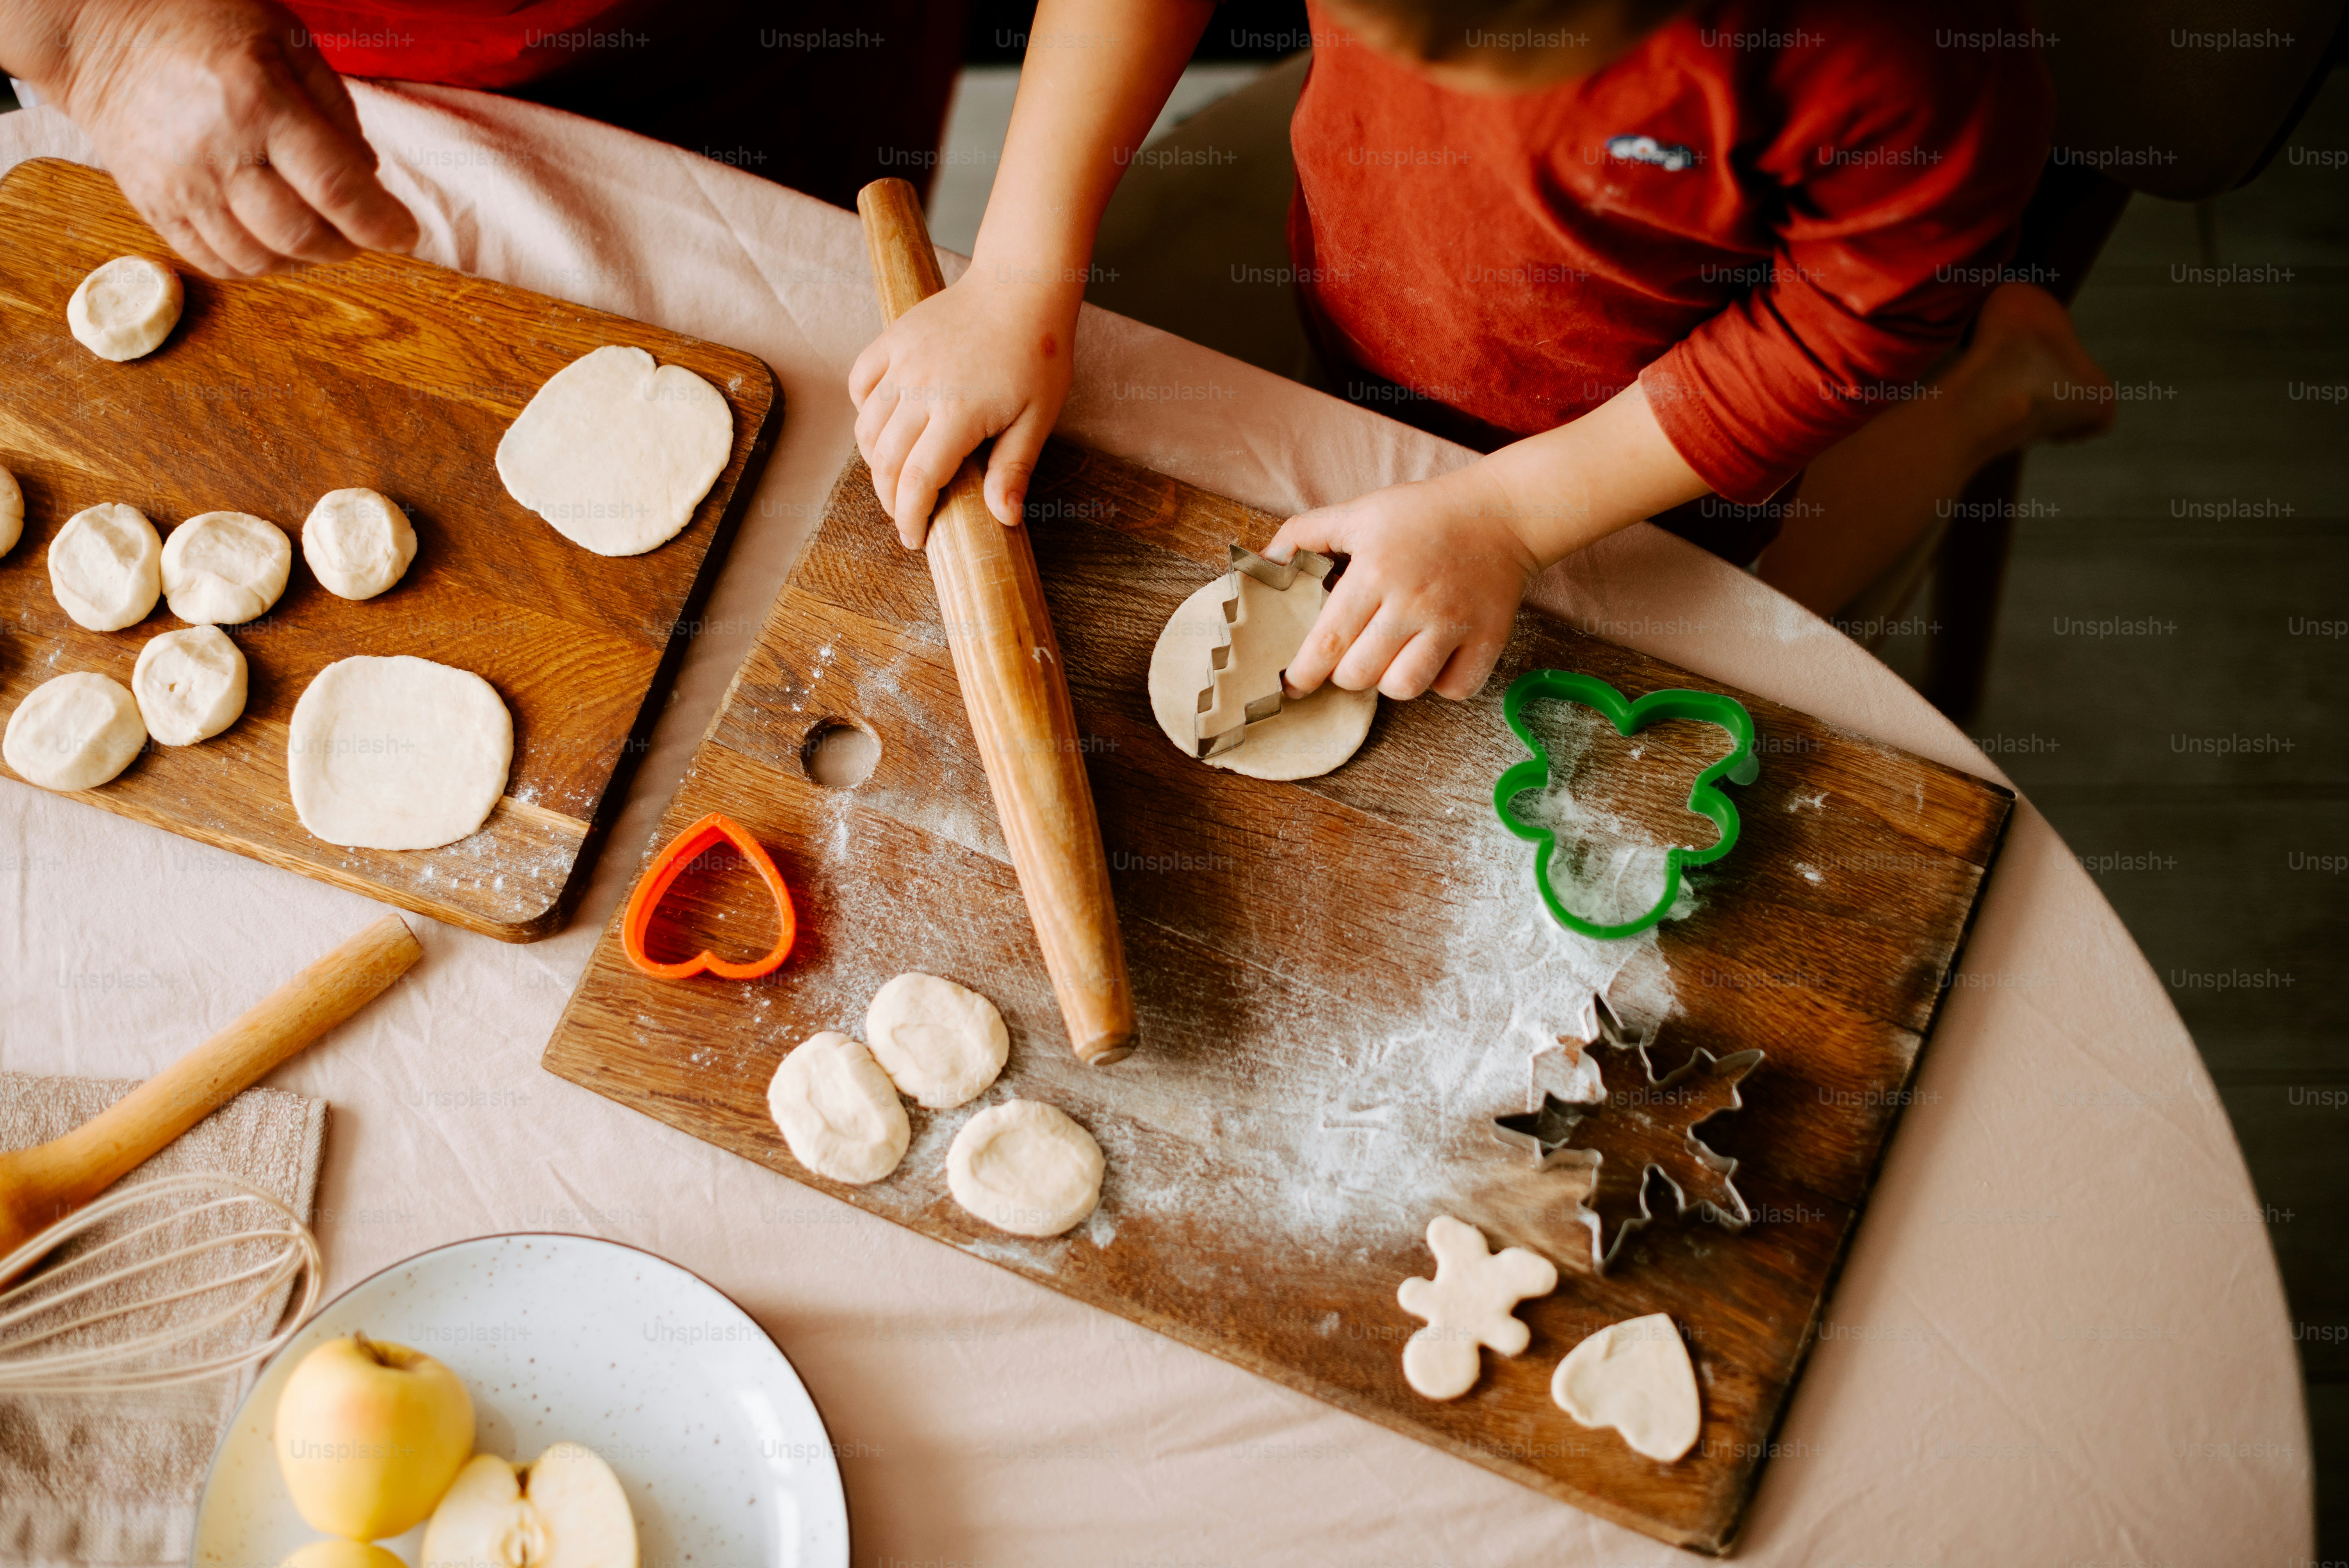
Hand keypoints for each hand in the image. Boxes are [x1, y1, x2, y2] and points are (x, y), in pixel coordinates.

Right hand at [30, 0, 417, 275]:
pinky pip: (217, 263)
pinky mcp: (155, 206)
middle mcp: (217, 152)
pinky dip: (259, 265)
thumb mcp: (287, 41)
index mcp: (258, 102)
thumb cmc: (205, 27)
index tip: (404, 234)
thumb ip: (336, 110)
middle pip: (300, 235)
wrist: (103, 34)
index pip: (334, 187)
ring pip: (260, 260)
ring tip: (319, 233)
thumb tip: (369, 178)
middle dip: (347, 245)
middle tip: (360, 229)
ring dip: (304, 260)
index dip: (380, 223)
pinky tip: (275, 241)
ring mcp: (180, 185)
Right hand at [849, 266, 1073, 544]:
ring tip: (896, 478)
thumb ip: (1014, 468)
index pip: (917, 480)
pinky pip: (860, 382)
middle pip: (885, 460)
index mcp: (957, 412)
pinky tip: (883, 427)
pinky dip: (863, 411)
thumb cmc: (1038, 353)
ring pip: (866, 426)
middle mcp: (920, 388)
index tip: (914, 538)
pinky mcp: (892, 339)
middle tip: (906, 515)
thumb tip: (1004, 518)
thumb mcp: (1037, 417)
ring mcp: (901, 362)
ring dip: (875, 460)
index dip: (910, 516)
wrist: (1021, 287)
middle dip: (890, 498)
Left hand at [1268, 466, 1538, 701]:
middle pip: (1359, 673)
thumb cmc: (1422, 514)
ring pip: (1403, 688)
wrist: (1503, 513)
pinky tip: (1435, 658)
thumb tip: (1259, 563)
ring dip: (1390, 681)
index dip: (1303, 673)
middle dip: (1346, 674)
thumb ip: (1303, 535)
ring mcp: (1453, 623)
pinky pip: (1453, 689)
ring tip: (1392, 656)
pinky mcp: (1488, 639)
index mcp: (1375, 570)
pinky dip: (1440, 684)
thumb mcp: (1359, 513)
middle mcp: (1413, 600)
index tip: (1292, 685)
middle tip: (1352, 656)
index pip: (1327, 640)